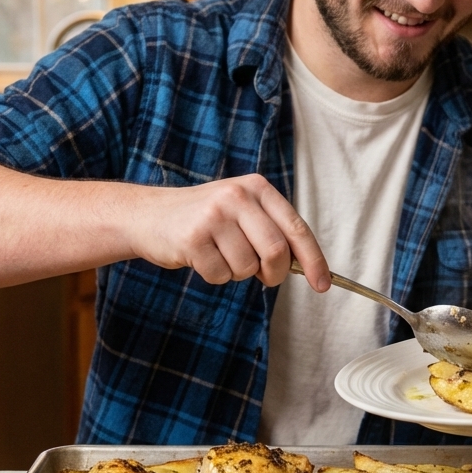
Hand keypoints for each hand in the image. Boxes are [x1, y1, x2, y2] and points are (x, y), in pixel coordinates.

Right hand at [131, 173, 329, 291]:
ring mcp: (214, 215)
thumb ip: (273, 231)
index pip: (297, 228)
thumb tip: (307, 267)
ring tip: (220, 254)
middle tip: (263, 277)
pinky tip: (201, 257)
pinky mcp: (192, 238)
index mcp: (257, 188)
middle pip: (276, 251)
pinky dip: (215, 276)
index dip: (313, 260)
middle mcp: (238, 196)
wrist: (149, 215)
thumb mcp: (242, 211)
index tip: (322, 284)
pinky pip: (220, 275)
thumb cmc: (205, 219)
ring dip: (238, 273)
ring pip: (247, 267)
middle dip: (273, 274)